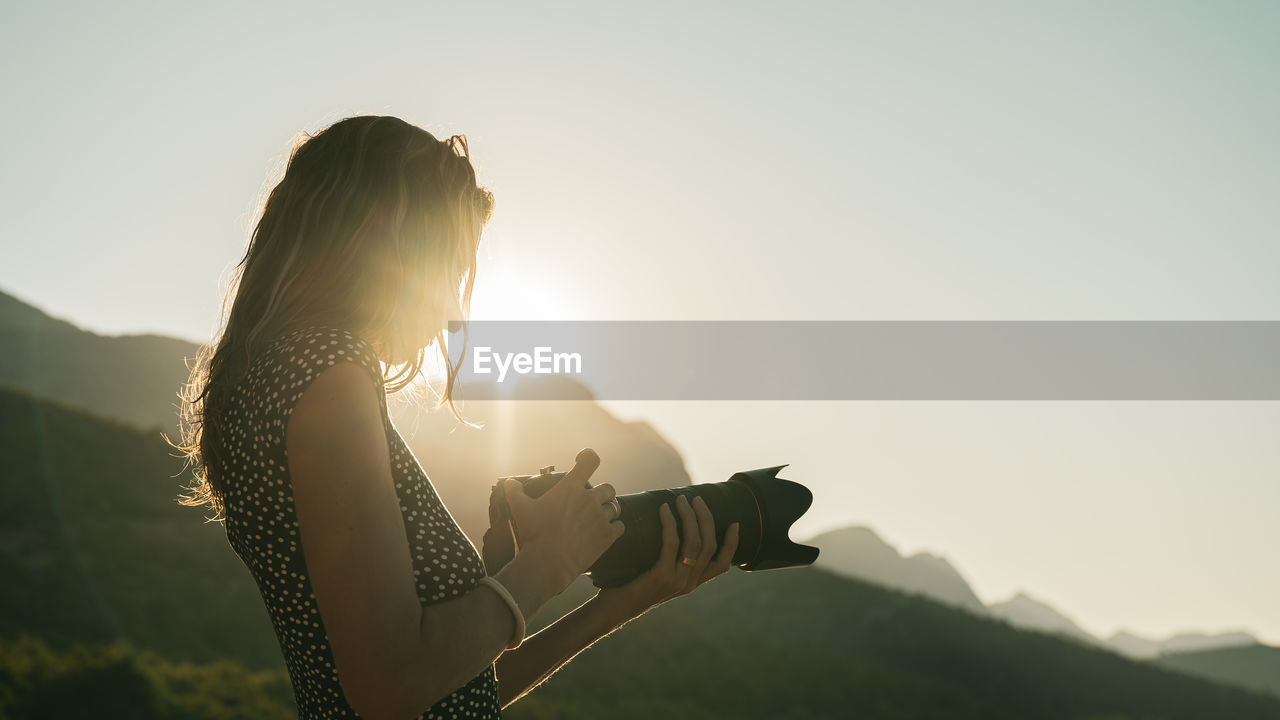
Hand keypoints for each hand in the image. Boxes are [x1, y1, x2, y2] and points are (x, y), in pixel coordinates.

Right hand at [503, 448, 624, 594]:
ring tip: (598, 518)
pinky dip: (615, 528)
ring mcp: (600, 517)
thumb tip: (509, 482)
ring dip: (608, 511)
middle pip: (608, 488)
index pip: (590, 460)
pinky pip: (620, 526)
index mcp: (571, 488)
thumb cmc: (534, 534)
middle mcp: (589, 499)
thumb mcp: (520, 509)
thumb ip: (515, 492)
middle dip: (602, 493)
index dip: (588, 457)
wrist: (547, 562)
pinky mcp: (607, 536)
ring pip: (615, 507)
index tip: (582, 462)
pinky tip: (605, 532)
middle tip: (593, 502)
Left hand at [596, 493, 739, 620]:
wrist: (613, 610)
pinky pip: (671, 544)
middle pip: (709, 545)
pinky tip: (663, 510)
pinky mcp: (662, 576)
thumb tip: (673, 527)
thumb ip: (671, 561)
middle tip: (696, 499)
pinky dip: (670, 523)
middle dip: (705, 518)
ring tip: (681, 500)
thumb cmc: (631, 587)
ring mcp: (677, 581)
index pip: (722, 565)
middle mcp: (689, 583)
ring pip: (694, 542)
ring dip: (689, 516)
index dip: (732, 544)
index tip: (735, 524)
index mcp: (692, 584)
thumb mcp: (659, 576)